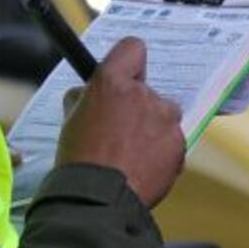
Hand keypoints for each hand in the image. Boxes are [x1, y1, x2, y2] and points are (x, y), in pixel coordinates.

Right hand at [56, 37, 184, 207]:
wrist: (98, 199)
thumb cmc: (79, 159)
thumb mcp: (70, 119)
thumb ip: (84, 98)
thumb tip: (86, 94)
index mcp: (112, 81)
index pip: (132, 48)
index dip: (128, 61)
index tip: (125, 76)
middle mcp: (143, 94)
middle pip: (147, 90)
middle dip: (137, 106)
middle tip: (119, 131)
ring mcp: (164, 120)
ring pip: (162, 116)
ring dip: (151, 130)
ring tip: (130, 155)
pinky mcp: (179, 145)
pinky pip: (171, 142)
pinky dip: (161, 153)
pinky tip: (141, 168)